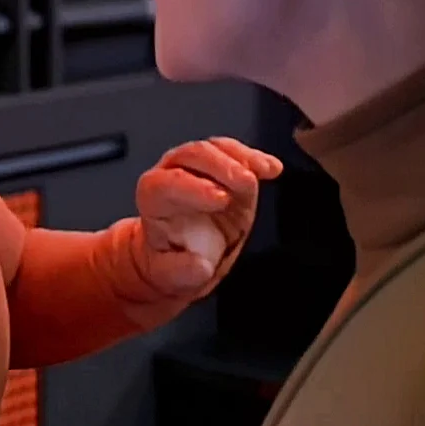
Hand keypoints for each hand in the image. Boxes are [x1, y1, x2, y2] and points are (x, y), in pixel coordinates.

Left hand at [133, 137, 282, 296]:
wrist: (185, 253)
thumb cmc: (173, 261)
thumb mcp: (171, 277)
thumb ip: (182, 271)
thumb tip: (199, 265)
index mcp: (153, 198)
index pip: (165, 183)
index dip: (192, 188)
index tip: (220, 199)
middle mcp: (171, 173)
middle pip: (191, 155)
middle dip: (220, 166)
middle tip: (245, 182)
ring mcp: (197, 167)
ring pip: (215, 148)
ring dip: (241, 157)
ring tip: (262, 170)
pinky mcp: (223, 167)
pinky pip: (236, 153)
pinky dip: (255, 159)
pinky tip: (271, 168)